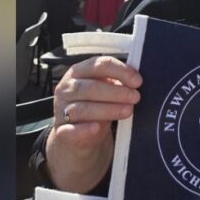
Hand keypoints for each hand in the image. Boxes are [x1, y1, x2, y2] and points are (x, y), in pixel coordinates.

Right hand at [44, 56, 142, 191]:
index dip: (120, 71)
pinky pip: (70, 129)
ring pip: (83, 108)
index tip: (138, 81)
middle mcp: (67, 88)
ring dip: (108, 109)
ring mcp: (61, 110)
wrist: (78, 134)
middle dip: (116, 92)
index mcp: (79, 72)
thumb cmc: (95, 105)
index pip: (99, 65)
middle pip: (90, 87)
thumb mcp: (104, 89)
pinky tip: (96, 128)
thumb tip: (137, 81)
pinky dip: (84, 129)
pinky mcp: (62, 131)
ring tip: (127, 111)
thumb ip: (116, 82)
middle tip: (135, 97)